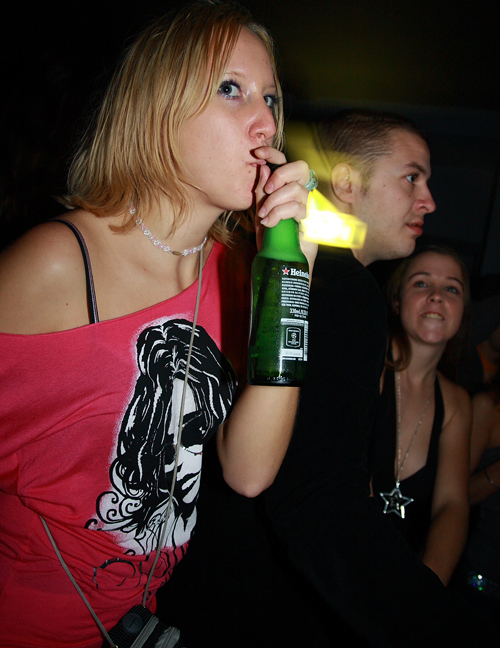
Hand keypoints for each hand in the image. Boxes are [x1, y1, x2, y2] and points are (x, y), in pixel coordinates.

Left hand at [253, 146, 317, 271]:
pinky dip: (280, 214)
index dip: (274, 154)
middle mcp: (302, 194)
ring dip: (275, 201)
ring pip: (296, 190)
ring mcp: (309, 207)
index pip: (286, 163)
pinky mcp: (313, 222)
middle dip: (281, 175)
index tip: (257, 154)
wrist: (278, 262)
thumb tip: (263, 167)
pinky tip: (269, 223)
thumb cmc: (271, 238)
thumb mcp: (259, 212)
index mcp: (288, 188)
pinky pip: (297, 208)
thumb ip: (260, 192)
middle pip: (301, 168)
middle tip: (267, 190)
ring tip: (264, 216)